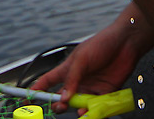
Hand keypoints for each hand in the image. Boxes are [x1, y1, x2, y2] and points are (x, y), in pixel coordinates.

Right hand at [31, 3, 153, 114]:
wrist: (126, 42)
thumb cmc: (101, 44)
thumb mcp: (82, 59)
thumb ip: (71, 79)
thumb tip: (63, 98)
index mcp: (67, 69)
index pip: (47, 82)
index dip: (36, 91)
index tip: (27, 100)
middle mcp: (78, 81)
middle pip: (63, 99)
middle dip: (59, 106)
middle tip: (61, 107)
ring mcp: (91, 88)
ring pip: (79, 106)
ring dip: (77, 111)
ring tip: (79, 110)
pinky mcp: (105, 93)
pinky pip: (96, 107)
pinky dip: (93, 112)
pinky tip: (91, 111)